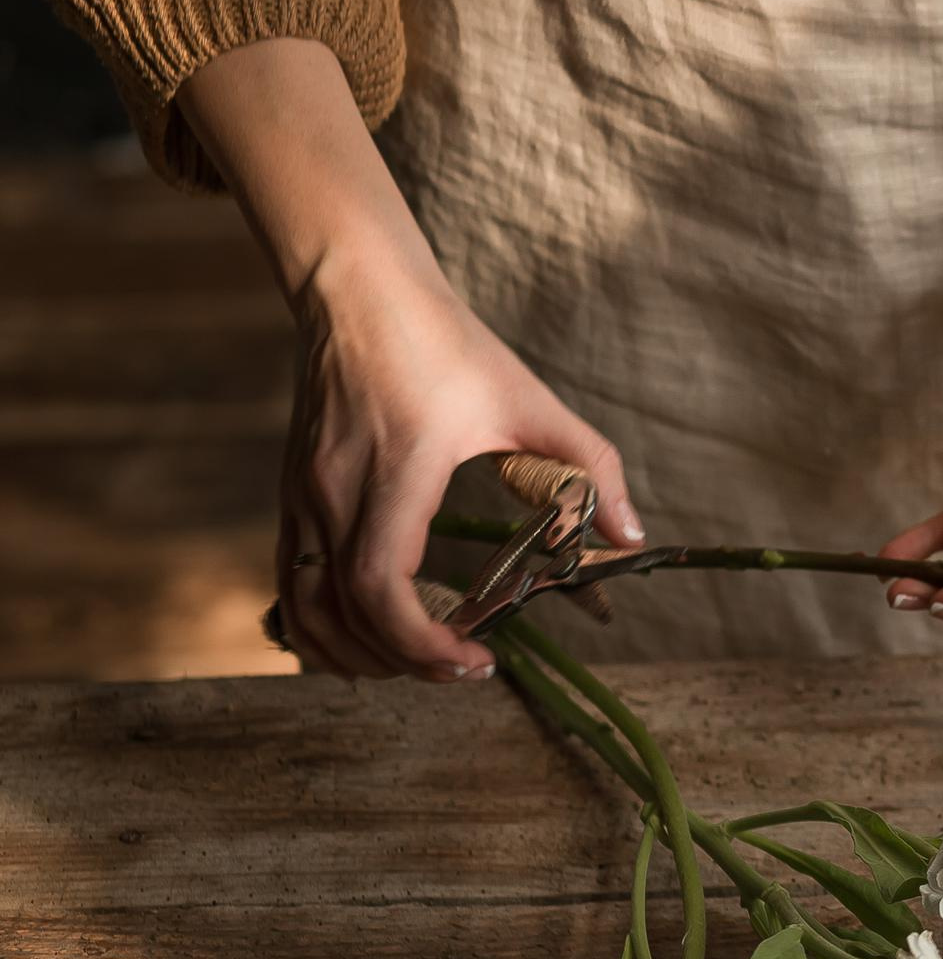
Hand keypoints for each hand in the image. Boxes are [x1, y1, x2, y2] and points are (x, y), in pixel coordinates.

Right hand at [277, 259, 642, 679]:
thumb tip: (633, 535)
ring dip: (354, 653)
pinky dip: (325, 624)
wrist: (358, 289)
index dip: (423, 644)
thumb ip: (589, 468)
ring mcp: (302, 496)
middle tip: (462, 669)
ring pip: (304, 609)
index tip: (477, 660)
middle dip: (401, 662)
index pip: (382, 589)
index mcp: (393, 475)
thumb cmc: (442, 341)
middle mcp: (331, 494)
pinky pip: (292, 583)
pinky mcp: (292, 493)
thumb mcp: (529, 401)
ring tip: (418, 662)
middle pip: (341, 616)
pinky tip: (372, 633)